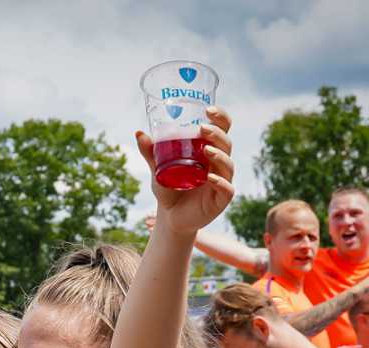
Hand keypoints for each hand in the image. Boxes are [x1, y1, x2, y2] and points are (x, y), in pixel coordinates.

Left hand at [138, 107, 234, 235]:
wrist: (170, 217)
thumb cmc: (169, 189)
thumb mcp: (158, 169)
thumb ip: (151, 152)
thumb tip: (139, 133)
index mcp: (209, 151)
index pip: (223, 129)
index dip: (221, 117)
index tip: (208, 110)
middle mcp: (219, 164)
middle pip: (227, 144)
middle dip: (217, 134)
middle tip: (202, 129)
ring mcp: (222, 181)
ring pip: (228, 165)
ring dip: (219, 155)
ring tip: (206, 150)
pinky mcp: (220, 200)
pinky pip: (226, 189)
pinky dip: (220, 182)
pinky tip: (210, 178)